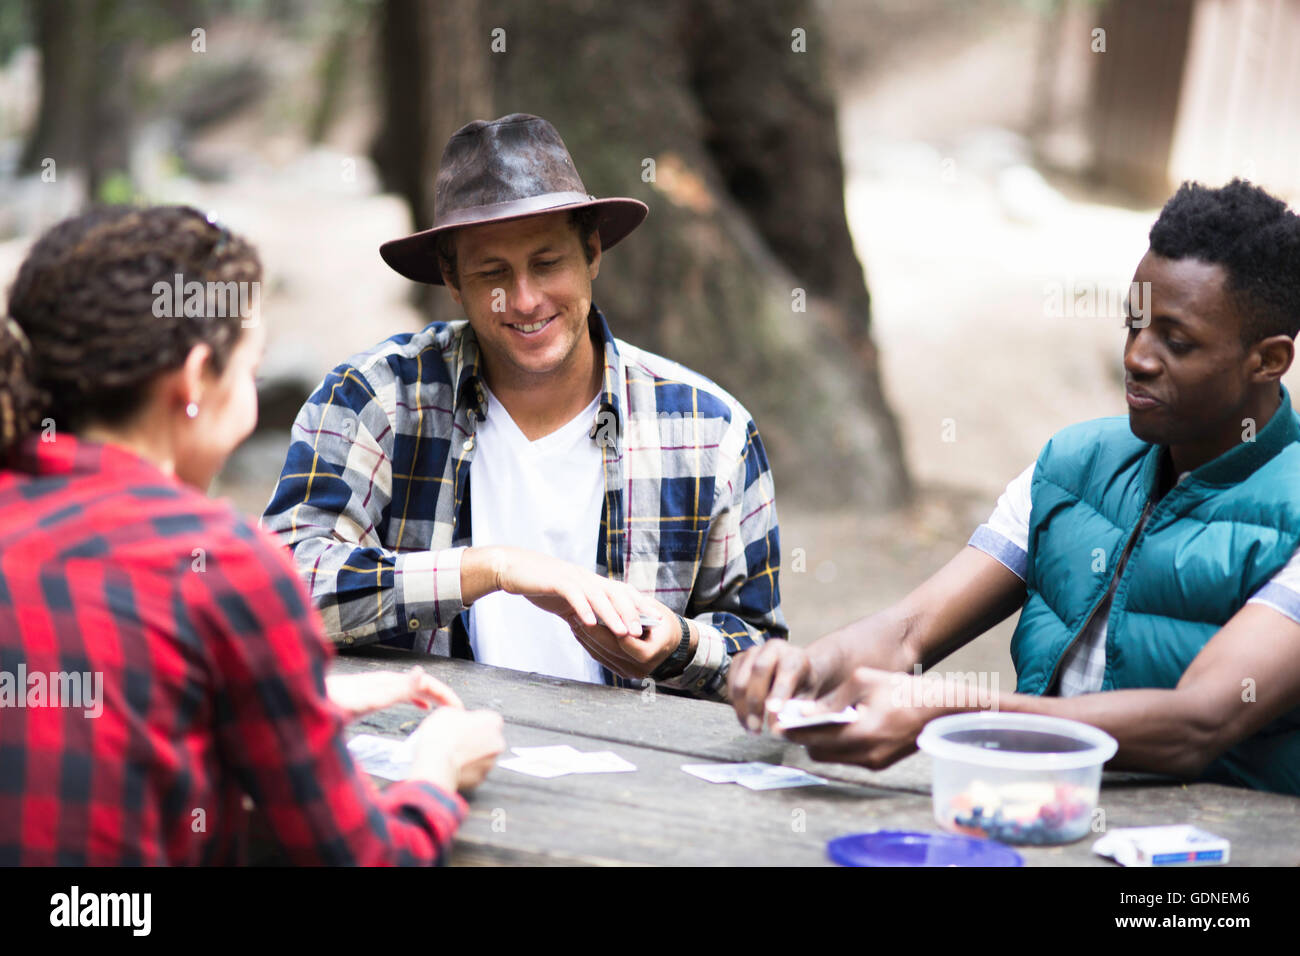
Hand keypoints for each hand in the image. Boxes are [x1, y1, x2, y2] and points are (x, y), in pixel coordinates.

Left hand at [326, 666, 463, 721]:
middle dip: (443, 695)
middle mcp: (385, 681)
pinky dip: (419, 698)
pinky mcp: (371, 693)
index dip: (445, 694)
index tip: (459, 709)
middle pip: (423, 684)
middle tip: (459, 712)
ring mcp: (378, 686)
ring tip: (446, 709)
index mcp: (388, 683)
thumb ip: (396, 690)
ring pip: (415, 688)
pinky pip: (404, 693)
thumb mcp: (366, 701)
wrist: (307, 701)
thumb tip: (422, 674)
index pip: (427, 683)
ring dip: (433, 696)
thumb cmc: (333, 704)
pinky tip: (421, 706)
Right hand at [408, 707, 505, 792]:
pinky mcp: (480, 779)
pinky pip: (473, 772)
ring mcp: (490, 763)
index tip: (461, 726)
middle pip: (487, 739)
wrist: (435, 763)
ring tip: (452, 754)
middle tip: (456, 740)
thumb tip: (458, 715)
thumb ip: (459, 712)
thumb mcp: (447, 712)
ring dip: (470, 756)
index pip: (487, 719)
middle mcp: (497, 742)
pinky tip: (452, 765)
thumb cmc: (441, 736)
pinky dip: (465, 770)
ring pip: (481, 757)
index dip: (472, 722)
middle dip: (474, 740)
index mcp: (493, 721)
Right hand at [478, 546, 647, 638]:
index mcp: (591, 582)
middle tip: (642, 631)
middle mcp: (586, 578)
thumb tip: (597, 627)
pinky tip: (590, 623)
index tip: (655, 619)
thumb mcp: (566, 598)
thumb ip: (582, 609)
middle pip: (616, 593)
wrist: (512, 568)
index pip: (621, 592)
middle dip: (631, 612)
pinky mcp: (556, 581)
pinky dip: (583, 608)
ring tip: (623, 632)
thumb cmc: (540, 585)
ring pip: (598, 596)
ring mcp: (572, 578)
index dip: (639, 605)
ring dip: (612, 615)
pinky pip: (573, 595)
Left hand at [564, 595, 691, 680]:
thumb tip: (608, 605)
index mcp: (649, 654)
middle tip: (575, 613)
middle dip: (590, 630)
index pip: (622, 639)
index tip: (591, 608)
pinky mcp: (621, 672)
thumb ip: (632, 612)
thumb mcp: (654, 614)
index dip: (605, 624)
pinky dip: (590, 644)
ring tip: (574, 620)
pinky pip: (601, 658)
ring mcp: (628, 673)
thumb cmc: (664, 624)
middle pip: (608, 648)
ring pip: (601, 655)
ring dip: (586, 638)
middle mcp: (638, 668)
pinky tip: (581, 631)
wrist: (674, 645)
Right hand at [728, 641, 825, 734]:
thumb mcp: (808, 696)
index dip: (780, 691)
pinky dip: (736, 706)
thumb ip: (799, 709)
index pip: (787, 670)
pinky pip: (731, 685)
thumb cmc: (801, 687)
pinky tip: (745, 721)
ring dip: (742, 709)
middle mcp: (772, 648)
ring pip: (740, 681)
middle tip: (757, 728)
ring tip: (751, 730)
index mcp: (794, 655)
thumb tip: (783, 724)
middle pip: (758, 671)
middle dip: (755, 702)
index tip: (774, 711)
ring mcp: (752, 652)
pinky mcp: (738, 661)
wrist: (790, 671)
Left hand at [779, 666, 930, 769]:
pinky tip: (839, 726)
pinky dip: (838, 744)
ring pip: (833, 758)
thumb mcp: (865, 681)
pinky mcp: (881, 764)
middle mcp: (867, 755)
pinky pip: (849, 757)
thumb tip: (803, 711)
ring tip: (814, 721)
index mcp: (862, 732)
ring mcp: (875, 763)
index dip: (792, 732)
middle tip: (793, 720)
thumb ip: (832, 698)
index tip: (776, 723)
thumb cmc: (904, 689)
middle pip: (819, 754)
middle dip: (804, 738)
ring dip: (821, 742)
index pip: (815, 738)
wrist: (944, 709)